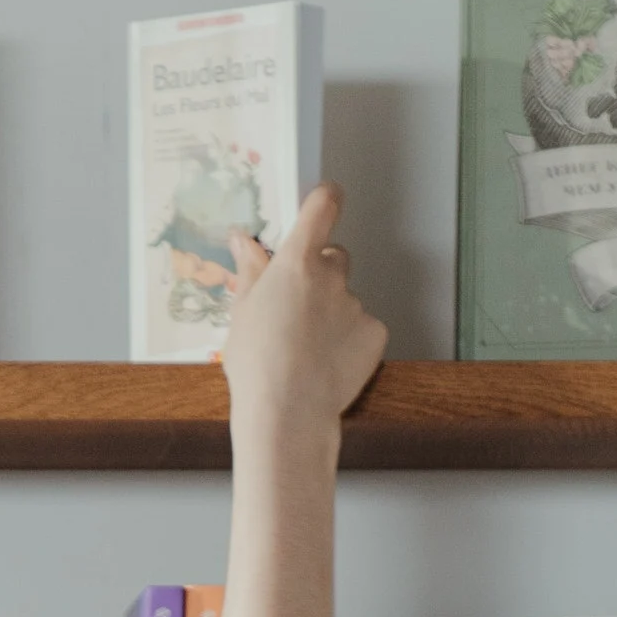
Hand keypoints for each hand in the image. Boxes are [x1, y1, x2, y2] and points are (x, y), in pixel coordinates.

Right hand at [220, 183, 385, 447]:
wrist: (286, 415)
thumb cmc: (256, 366)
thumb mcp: (242, 313)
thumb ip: (250, 271)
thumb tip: (243, 241)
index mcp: (297, 261)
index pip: (322, 206)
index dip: (324, 201)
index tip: (323, 204)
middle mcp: (332, 275)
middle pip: (335, 257)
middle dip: (321, 274)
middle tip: (298, 309)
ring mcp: (356, 304)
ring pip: (346, 299)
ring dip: (333, 314)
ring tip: (308, 351)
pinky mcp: (375, 334)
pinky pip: (364, 329)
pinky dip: (350, 342)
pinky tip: (328, 365)